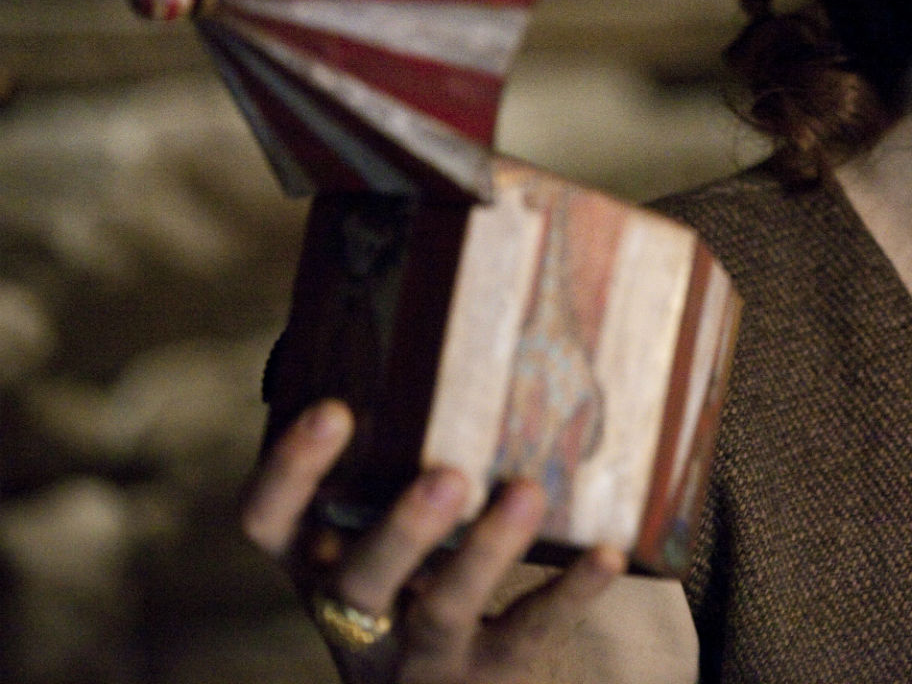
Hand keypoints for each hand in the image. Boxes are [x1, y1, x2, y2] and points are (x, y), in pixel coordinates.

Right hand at [241, 399, 623, 682]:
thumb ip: (391, 449)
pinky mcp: (488, 677)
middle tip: (446, 474)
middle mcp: (354, 616)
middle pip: (357, 578)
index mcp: (315, 562)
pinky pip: (529, 633)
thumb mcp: (383, 527)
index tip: (331, 407)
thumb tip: (406, 303)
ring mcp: (419, 657)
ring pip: (442, 608)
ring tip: (526, 492)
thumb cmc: (420, 576)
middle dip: (399, 528)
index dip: (289, 471)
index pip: (266, 523)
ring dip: (485, 552)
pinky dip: (570, 593)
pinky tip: (607, 553)